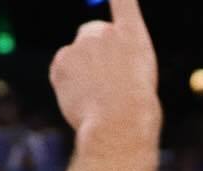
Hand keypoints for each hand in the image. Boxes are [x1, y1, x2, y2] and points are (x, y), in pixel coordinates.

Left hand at [50, 0, 160, 155]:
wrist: (118, 126)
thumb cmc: (137, 111)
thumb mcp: (141, 79)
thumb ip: (122, 60)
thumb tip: (98, 63)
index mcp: (131, 35)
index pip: (122, 2)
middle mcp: (104, 32)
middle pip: (91, 32)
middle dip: (94, 52)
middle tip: (105, 83)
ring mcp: (80, 45)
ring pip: (76, 56)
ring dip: (81, 72)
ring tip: (97, 99)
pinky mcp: (61, 61)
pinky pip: (60, 71)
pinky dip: (67, 85)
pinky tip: (82, 102)